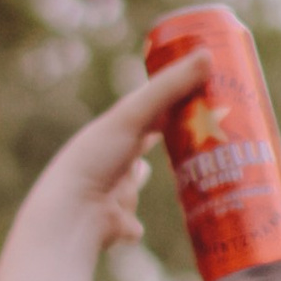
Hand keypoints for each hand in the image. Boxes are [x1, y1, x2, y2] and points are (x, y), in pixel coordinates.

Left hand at [33, 50, 208, 258]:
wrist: (71, 216)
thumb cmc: (96, 158)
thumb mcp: (134, 116)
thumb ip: (170, 88)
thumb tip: (209, 54)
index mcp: (112, 132)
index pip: (144, 113)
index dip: (167, 106)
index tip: (195, 100)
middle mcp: (109, 160)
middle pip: (139, 149)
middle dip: (159, 148)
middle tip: (195, 142)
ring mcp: (111, 194)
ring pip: (131, 189)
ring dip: (140, 185)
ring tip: (170, 182)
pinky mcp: (114, 225)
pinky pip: (130, 226)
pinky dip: (135, 226)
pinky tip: (139, 225)